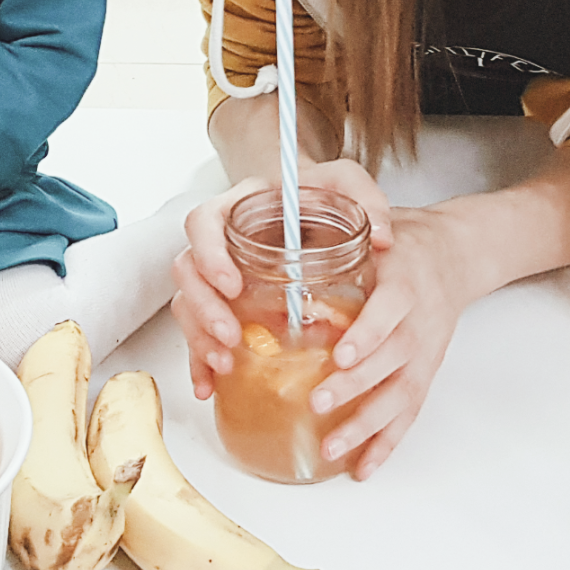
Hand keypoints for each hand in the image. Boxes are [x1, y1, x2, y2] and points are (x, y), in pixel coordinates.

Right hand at [171, 158, 394, 404]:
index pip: (202, 222)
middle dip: (204, 308)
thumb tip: (382, 237)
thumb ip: (364, 197)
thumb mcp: (343, 184)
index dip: (209, 254)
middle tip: (232, 335)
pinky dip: (199, 360)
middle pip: (187, 270)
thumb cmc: (320, 194)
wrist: (314, 209)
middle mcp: (218, 240)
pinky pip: (197, 332)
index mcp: (237, 207)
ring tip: (227, 363)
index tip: (232, 283)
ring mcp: (215, 274)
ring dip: (200, 337)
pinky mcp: (221, 303)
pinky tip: (209, 385)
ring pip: (187, 304)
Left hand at [307, 206, 476, 479]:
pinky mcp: (426, 374)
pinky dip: (387, 444)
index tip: (340, 354)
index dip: (368, 333)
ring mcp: (426, 352)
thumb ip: (332, 248)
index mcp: (404, 281)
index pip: (390, 309)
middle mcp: (419, 320)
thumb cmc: (400, 244)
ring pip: (401, 394)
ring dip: (367, 425)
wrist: (454, 255)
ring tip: (332, 448)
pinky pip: (409, 413)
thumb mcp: (370, 232)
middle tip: (318, 401)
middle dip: (356, 385)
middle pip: (394, 359)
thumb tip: (273, 264)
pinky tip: (363, 468)